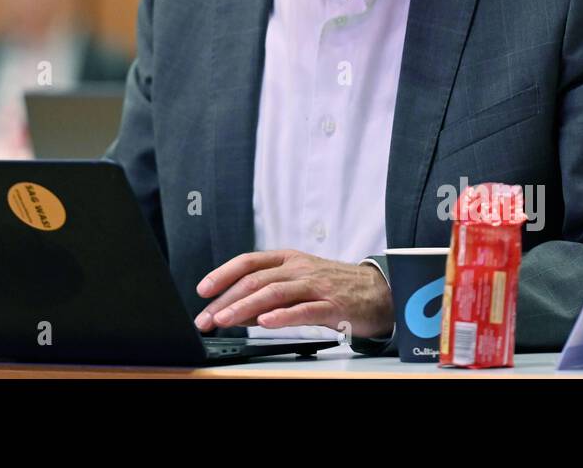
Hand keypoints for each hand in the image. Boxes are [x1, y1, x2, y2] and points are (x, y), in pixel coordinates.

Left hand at [193, 250, 392, 338]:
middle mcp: (299, 269)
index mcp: (288, 260)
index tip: (202, 290)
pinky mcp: (332, 305)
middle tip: (207, 317)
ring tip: (225, 321)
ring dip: (245, 308)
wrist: (380, 291)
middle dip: (226, 299)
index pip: (248, 262)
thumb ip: (267, 295)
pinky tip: (265, 323)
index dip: (223, 274)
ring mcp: (316, 286)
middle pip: (256, 280)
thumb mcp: (298, 283)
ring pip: (274, 293)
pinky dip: (282, 316)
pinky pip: (304, 310)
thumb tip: (234, 310)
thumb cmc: (334, 287)